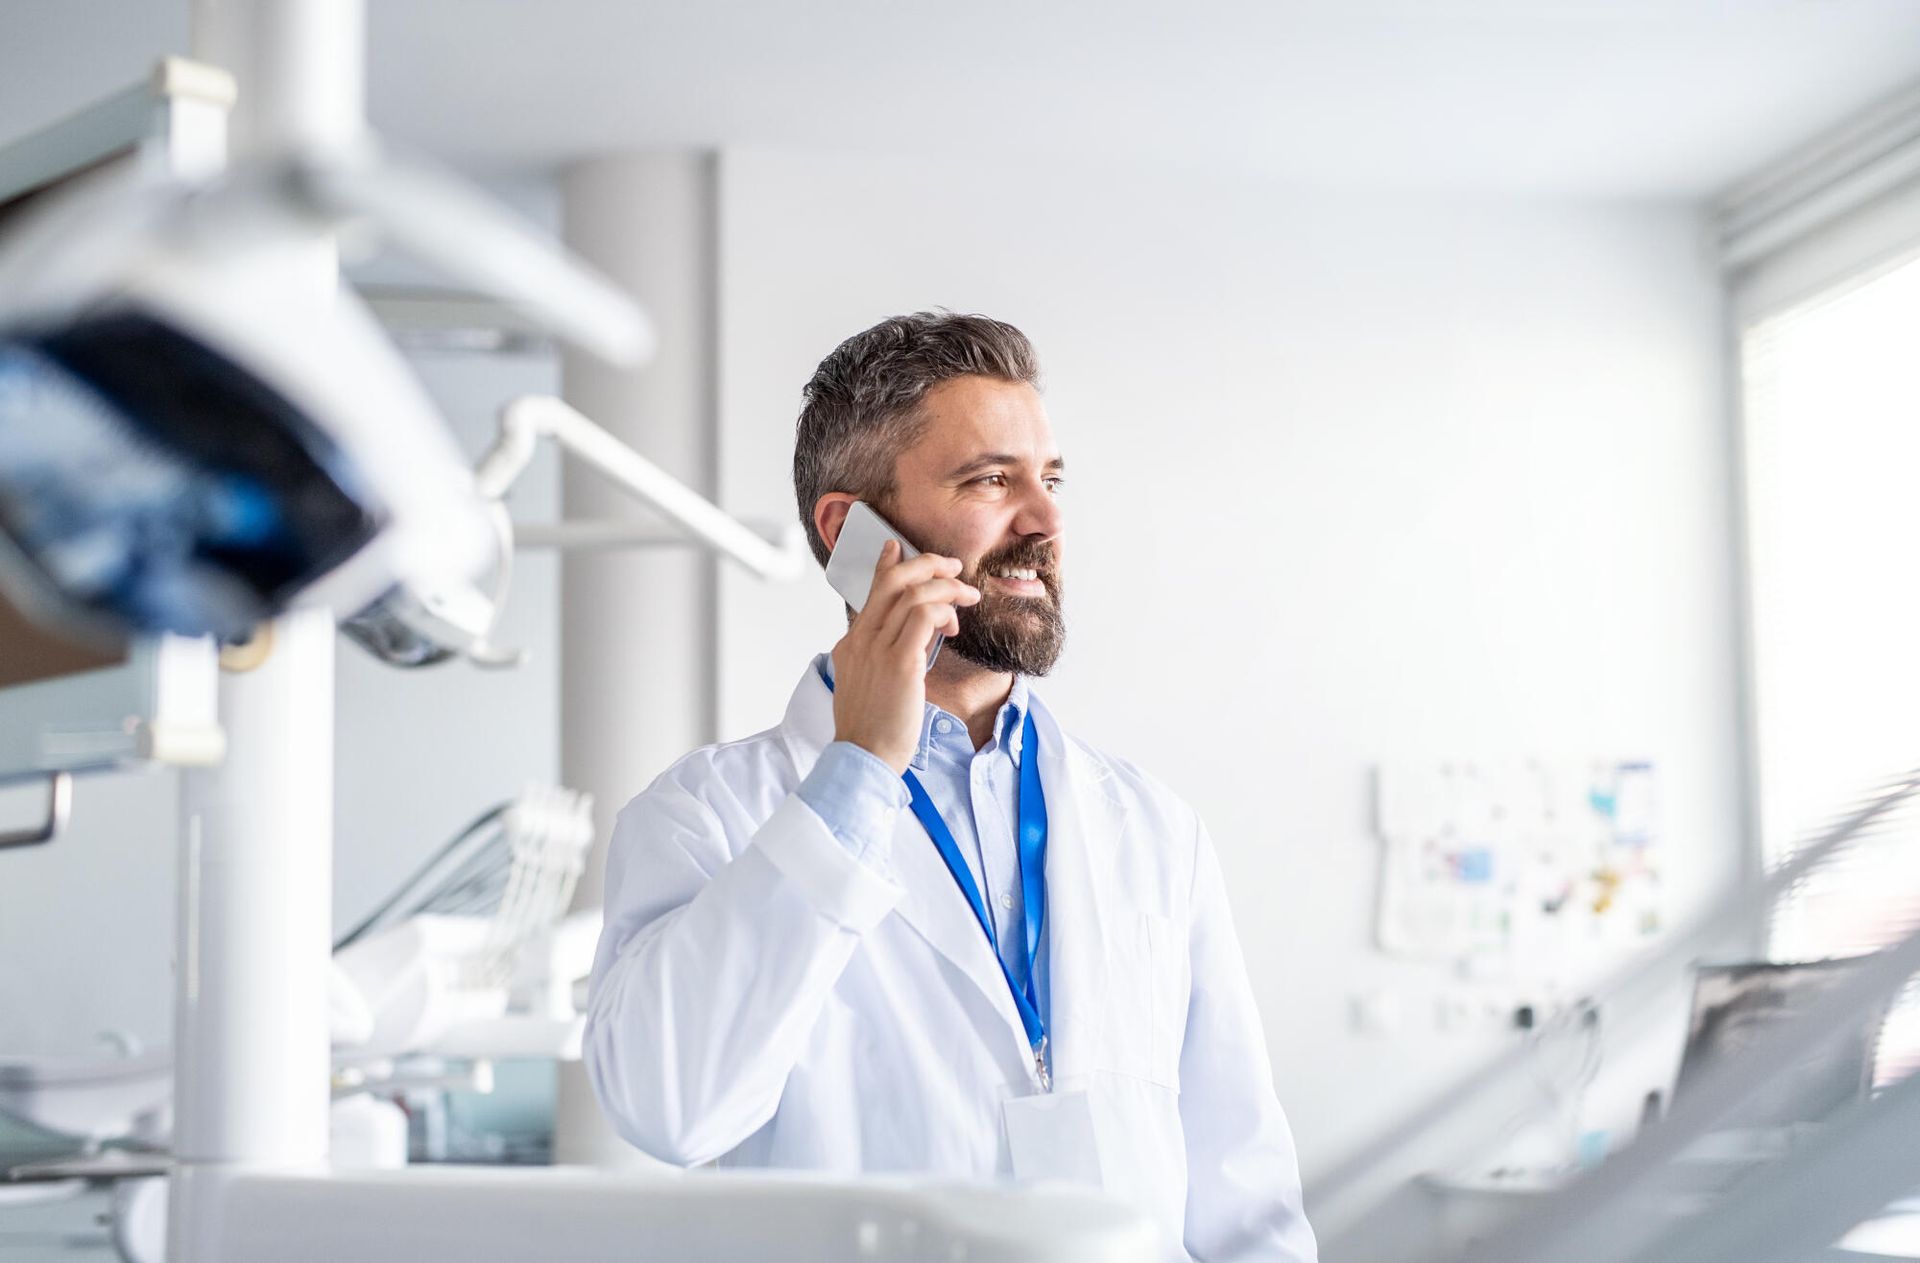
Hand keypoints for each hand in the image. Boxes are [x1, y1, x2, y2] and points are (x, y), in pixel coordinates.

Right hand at [829, 540, 978, 773]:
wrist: (864, 757)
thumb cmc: (872, 729)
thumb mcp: (866, 685)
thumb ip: (877, 658)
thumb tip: (903, 643)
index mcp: (851, 644)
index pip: (871, 590)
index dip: (888, 564)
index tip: (900, 546)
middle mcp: (861, 640)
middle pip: (893, 581)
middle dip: (927, 564)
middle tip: (953, 567)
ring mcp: (878, 649)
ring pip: (913, 594)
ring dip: (946, 588)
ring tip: (967, 597)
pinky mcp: (900, 663)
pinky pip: (924, 616)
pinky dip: (944, 611)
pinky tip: (954, 624)